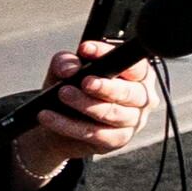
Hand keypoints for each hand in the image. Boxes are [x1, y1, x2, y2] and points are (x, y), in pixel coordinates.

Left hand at [9, 44, 150, 182]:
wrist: (60, 124)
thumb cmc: (74, 91)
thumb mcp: (66, 71)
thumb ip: (66, 62)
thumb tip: (70, 68)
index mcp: (138, 76)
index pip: (134, 65)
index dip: (110, 56)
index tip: (85, 50)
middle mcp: (141, 99)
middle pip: (129, 93)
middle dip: (105, 87)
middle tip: (84, 81)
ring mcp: (132, 122)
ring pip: (112, 114)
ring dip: (85, 104)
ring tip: (62, 94)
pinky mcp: (117, 141)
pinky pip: (96, 134)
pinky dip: (70, 126)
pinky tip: (50, 117)